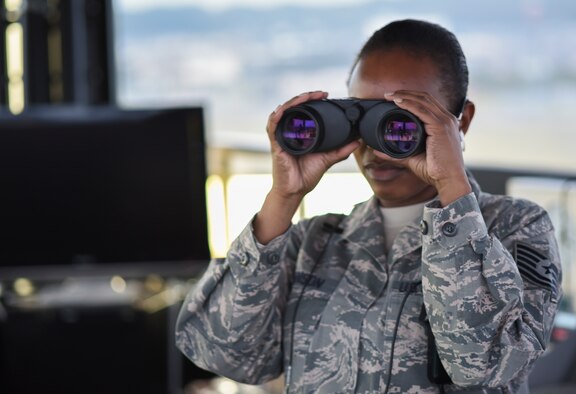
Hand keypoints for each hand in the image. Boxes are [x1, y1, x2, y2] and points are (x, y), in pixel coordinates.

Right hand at [266, 91, 360, 200]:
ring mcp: (281, 138)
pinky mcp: (276, 145)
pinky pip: (272, 127)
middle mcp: (289, 132)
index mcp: (300, 133)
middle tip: (319, 93)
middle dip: (305, 97)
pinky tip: (282, 110)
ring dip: (293, 102)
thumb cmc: (306, 176)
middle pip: (293, 108)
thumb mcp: (328, 159)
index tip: (324, 95)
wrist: (295, 191)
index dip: (311, 100)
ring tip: (305, 97)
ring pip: (282, 112)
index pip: (303, 110)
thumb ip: (341, 150)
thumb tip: (357, 141)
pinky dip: (276, 117)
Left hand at [379, 90, 471, 205]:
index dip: (410, 98)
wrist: (449, 180)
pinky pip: (422, 110)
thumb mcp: (412, 159)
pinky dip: (409, 104)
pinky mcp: (440, 127)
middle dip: (405, 93)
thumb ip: (395, 154)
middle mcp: (447, 120)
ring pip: (423, 100)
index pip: (427, 103)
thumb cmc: (435, 171)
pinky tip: (398, 102)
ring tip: (389, 95)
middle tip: (388, 94)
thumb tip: (377, 151)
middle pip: (425, 98)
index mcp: (444, 124)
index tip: (393, 99)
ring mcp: (445, 122)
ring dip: (404, 96)